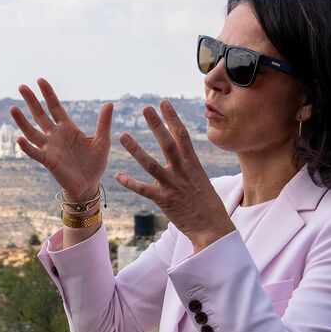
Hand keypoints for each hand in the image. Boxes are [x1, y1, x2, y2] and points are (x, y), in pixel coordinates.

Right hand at [9, 78, 113, 201]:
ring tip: (13, 108)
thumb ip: (103, 123)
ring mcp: (50, 148)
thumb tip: (109, 103)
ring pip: (32, 132)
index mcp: (68, 128)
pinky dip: (26, 147)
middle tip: (22, 87)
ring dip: (22, 121)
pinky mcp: (48, 161)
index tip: (40, 80)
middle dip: (31, 101)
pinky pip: (35, 153)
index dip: (48, 94)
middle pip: (40, 115)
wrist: (89, 185)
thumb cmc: (94, 163)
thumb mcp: (102, 141)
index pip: (55, 107)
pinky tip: (19, 139)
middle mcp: (56, 136)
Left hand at [115, 100, 234, 250]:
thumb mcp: (202, 182)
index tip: (164, 103)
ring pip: (151, 164)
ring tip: (122, 135)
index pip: (182, 135)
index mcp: (193, 165)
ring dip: (136, 149)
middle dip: (156, 124)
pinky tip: (118, 176)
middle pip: (167, 143)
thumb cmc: (209, 206)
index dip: (172, 118)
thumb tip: (186, 159)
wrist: (212, 228)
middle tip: (145, 108)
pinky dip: (130, 183)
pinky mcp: (164, 200)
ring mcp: (172, 185)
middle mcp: (183, 171)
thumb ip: (191, 169)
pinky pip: (144, 189)